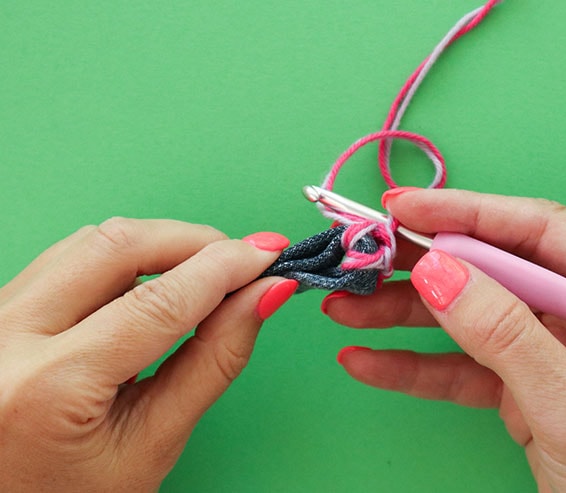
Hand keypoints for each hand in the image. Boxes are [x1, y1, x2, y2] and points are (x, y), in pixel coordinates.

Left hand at [0, 218, 295, 491]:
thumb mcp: (153, 443)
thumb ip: (214, 361)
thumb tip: (262, 296)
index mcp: (48, 387)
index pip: (158, 302)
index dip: (225, 268)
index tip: (269, 253)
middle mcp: (6, 338)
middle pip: (118, 246)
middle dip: (194, 241)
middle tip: (243, 259)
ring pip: (92, 241)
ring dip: (161, 245)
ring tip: (204, 276)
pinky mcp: (0, 308)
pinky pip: (69, 257)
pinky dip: (125, 259)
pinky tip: (154, 285)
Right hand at [322, 189, 565, 490]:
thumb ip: (506, 333)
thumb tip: (436, 271)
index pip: (540, 230)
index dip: (464, 212)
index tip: (401, 208)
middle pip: (495, 265)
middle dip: (421, 261)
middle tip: (360, 254)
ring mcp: (555, 345)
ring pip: (470, 312)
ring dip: (403, 312)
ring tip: (344, 308)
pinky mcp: (527, 382)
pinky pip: (465, 365)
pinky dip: (416, 366)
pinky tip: (366, 362)